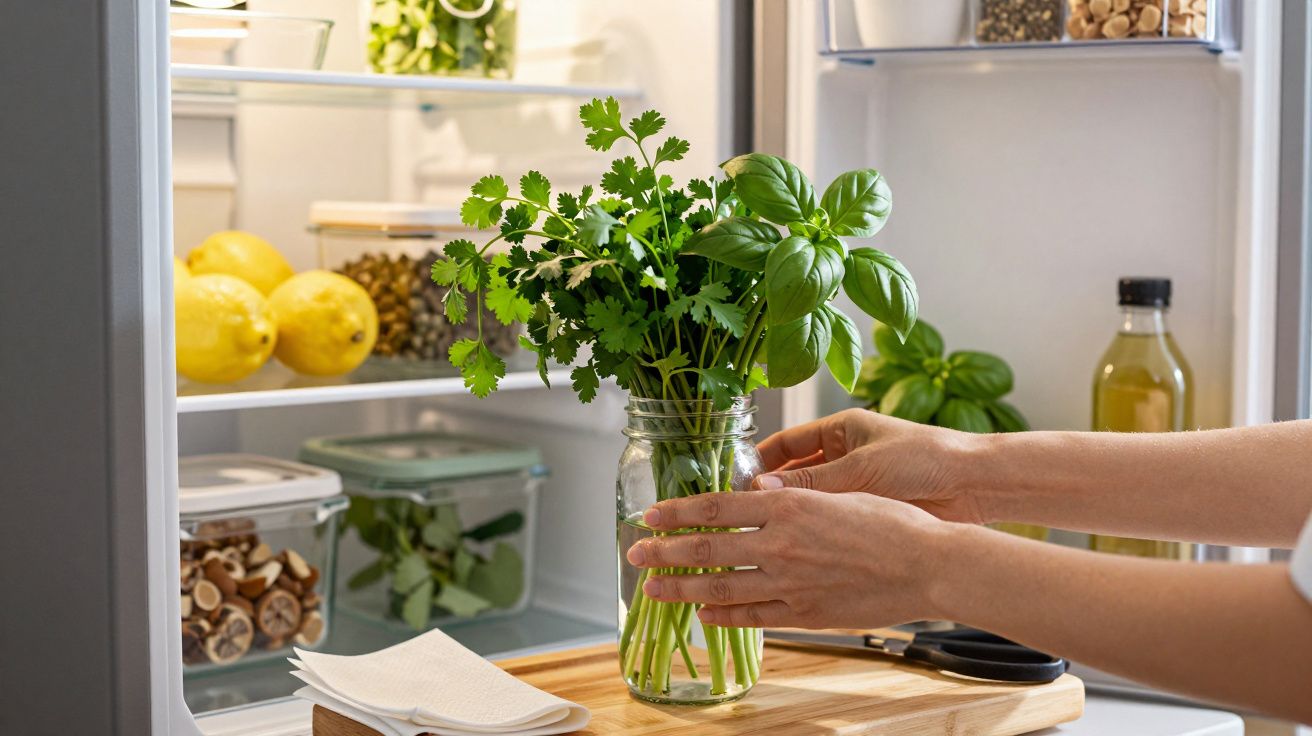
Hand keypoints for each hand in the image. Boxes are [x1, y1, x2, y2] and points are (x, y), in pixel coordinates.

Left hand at [625, 488, 948, 628]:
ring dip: (681, 588)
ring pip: (720, 587)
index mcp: (788, 505)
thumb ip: (792, 495)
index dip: (677, 512)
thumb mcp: (838, 492)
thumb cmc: (893, 521)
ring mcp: (790, 582)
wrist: (930, 564)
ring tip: (653, 589)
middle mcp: (780, 544)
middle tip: (636, 554)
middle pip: (706, 548)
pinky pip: (752, 617)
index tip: (651, 515)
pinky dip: (722, 616)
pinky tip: (703, 614)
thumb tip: (753, 492)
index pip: (715, 508)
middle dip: (664, 552)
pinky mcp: (805, 614)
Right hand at [754, 408, 988, 523]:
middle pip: (795, 474)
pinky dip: (817, 532)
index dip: (759, 461)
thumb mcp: (861, 468)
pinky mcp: (871, 510)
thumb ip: (812, 481)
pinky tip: (798, 549)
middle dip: (771, 493)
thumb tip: (762, 492)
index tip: (734, 481)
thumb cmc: (923, 458)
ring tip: (763, 536)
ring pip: (813, 501)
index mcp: (842, 430)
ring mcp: (858, 484)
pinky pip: (835, 519)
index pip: (787, 443)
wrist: (974, 483)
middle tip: (741, 516)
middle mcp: (846, 455)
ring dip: (793, 516)